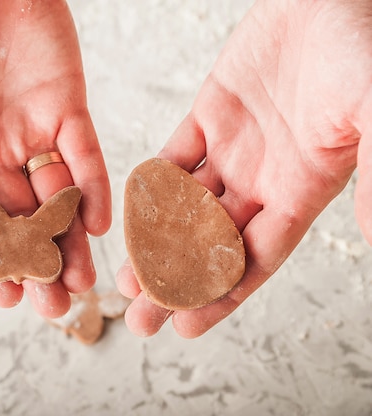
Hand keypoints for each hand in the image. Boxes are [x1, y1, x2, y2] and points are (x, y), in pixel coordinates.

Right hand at [0, 0, 111, 317]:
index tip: (3, 296)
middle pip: (17, 218)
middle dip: (33, 262)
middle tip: (51, 309)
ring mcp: (34, 131)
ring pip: (54, 197)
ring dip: (68, 239)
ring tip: (80, 284)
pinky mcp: (69, 108)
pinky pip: (84, 156)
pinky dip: (91, 188)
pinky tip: (96, 224)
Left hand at [117, 0, 371, 336]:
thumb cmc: (365, 47)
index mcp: (303, 189)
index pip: (256, 257)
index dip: (222, 294)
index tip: (186, 326)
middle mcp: (264, 177)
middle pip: (212, 243)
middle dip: (176, 282)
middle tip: (138, 317)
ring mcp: (235, 147)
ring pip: (185, 208)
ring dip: (154, 242)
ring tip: (123, 277)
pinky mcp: (210, 114)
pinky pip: (174, 157)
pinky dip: (152, 185)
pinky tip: (128, 212)